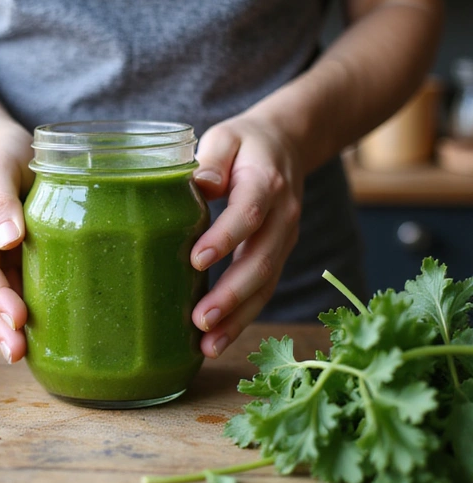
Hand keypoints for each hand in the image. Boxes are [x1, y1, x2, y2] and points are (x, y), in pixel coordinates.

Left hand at [190, 112, 303, 358]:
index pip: (248, 213)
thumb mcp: (227, 137)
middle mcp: (282, 217)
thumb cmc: (245, 144)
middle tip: (201, 319)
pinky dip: (242, 318)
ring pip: (265, 285)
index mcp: (266, 182)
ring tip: (208, 344)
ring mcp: (283, 241)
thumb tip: (200, 185)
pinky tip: (216, 340)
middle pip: (261, 260)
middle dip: (232, 294)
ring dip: (238, 318)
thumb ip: (213, 159)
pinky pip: (263, 292)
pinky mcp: (276, 256)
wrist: (286, 146)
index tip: (197, 259)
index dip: (225, 237)